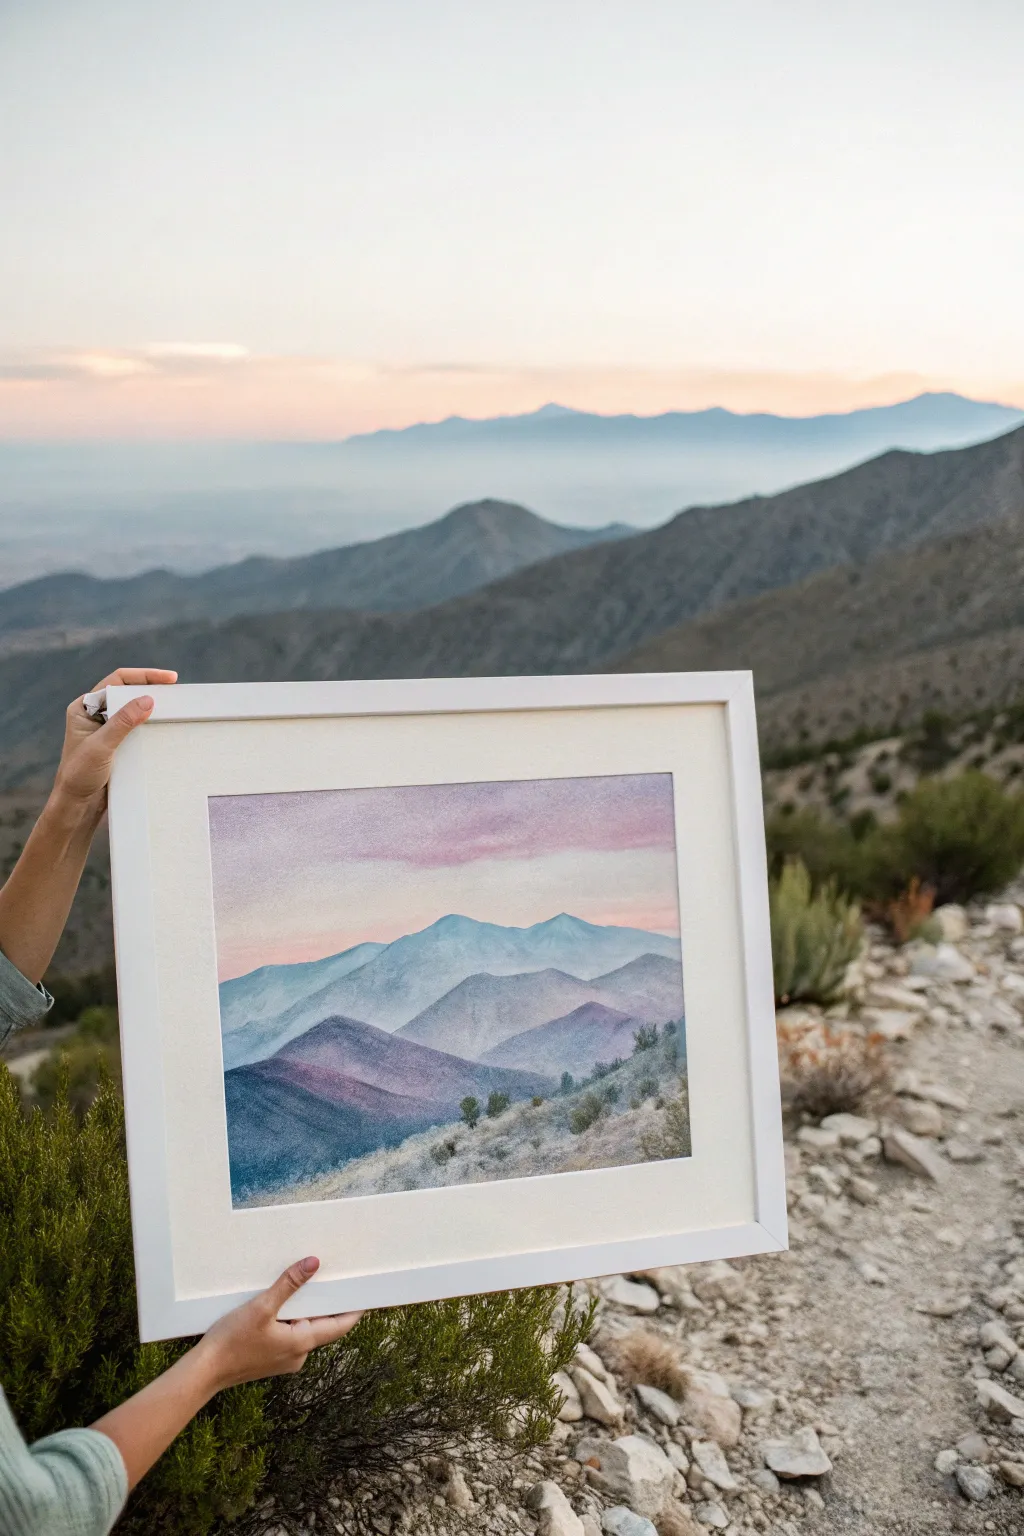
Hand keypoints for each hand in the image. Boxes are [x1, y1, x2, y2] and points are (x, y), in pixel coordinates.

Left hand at [53, 666, 177, 814]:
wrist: (77, 805)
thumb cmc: (79, 775)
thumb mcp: (101, 746)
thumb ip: (123, 722)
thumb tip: (148, 699)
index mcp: (84, 708)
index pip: (116, 682)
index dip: (143, 676)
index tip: (169, 679)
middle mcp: (94, 714)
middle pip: (127, 692)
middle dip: (150, 689)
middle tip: (175, 691)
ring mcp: (106, 729)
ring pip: (133, 710)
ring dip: (152, 708)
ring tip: (173, 708)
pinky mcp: (117, 743)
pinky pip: (137, 728)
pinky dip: (150, 726)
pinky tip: (163, 728)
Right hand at [196, 1257, 362, 1389]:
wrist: (204, 1372)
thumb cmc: (231, 1341)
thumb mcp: (261, 1307)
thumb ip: (289, 1284)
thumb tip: (314, 1263)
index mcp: (302, 1343)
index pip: (340, 1326)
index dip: (354, 1309)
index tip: (367, 1294)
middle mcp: (298, 1355)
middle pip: (322, 1325)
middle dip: (326, 1302)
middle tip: (334, 1278)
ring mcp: (285, 1359)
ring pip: (304, 1329)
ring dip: (305, 1309)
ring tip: (305, 1284)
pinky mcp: (272, 1359)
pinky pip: (290, 1335)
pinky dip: (291, 1318)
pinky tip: (281, 1304)